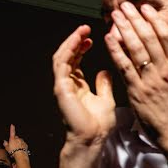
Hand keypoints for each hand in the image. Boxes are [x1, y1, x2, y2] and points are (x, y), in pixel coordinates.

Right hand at [3, 124, 28, 155]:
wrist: (20, 155)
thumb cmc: (13, 152)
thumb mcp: (7, 148)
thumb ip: (5, 144)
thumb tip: (4, 141)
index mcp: (12, 139)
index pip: (12, 132)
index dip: (12, 128)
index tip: (12, 125)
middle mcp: (18, 139)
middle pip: (16, 137)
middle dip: (15, 140)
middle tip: (13, 145)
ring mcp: (22, 141)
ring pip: (20, 141)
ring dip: (18, 143)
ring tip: (17, 148)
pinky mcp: (25, 144)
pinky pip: (23, 144)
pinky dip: (22, 145)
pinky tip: (20, 149)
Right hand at [53, 25, 116, 145]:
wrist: (93, 139)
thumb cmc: (99, 125)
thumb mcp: (106, 100)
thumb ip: (104, 85)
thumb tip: (105, 71)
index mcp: (77, 86)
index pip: (75, 61)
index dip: (81, 47)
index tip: (92, 37)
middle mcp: (67, 84)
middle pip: (67, 56)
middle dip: (75, 41)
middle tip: (85, 28)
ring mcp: (62, 85)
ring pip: (62, 57)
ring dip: (71, 42)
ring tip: (82, 30)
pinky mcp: (61, 88)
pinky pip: (62, 64)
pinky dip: (68, 50)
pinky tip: (77, 40)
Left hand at [106, 3, 167, 154]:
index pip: (167, 38)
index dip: (155, 21)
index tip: (146, 9)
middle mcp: (165, 71)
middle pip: (149, 38)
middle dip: (136, 19)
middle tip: (126, 6)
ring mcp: (150, 81)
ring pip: (135, 48)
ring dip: (124, 29)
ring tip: (116, 15)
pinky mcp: (136, 91)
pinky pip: (124, 66)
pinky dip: (116, 49)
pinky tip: (109, 37)